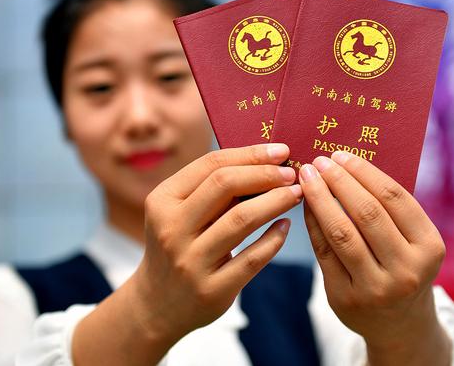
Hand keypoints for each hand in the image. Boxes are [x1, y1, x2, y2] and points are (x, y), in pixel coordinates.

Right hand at [133, 143, 301, 341]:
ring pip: (241, 220)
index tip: (281, 151)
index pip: (210, 164)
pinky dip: (273, 239)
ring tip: (296, 194)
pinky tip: (286, 226)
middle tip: (292, 173)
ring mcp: (190, 261)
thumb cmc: (179, 245)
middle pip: (225, 185)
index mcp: (162, 200)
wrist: (158, 303)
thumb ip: (210, 189)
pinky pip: (251, 259)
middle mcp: (172, 229)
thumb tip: (263, 161)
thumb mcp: (179, 213)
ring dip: (276, 201)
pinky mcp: (211, 290)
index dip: (250, 154)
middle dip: (265, 174)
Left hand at [299, 151, 450, 365]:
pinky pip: (323, 252)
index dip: (364, 172)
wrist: (399, 325)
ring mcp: (375, 287)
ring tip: (307, 177)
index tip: (342, 155)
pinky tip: (306, 204)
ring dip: (320, 199)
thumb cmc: (403, 267)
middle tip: (320, 160)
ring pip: (341, 232)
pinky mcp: (345, 298)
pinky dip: (312, 223)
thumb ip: (390, 209)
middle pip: (367, 213)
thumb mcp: (413, 243)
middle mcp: (406, 270)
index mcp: (429, 247)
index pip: (394, 198)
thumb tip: (348, 163)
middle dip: (339, 181)